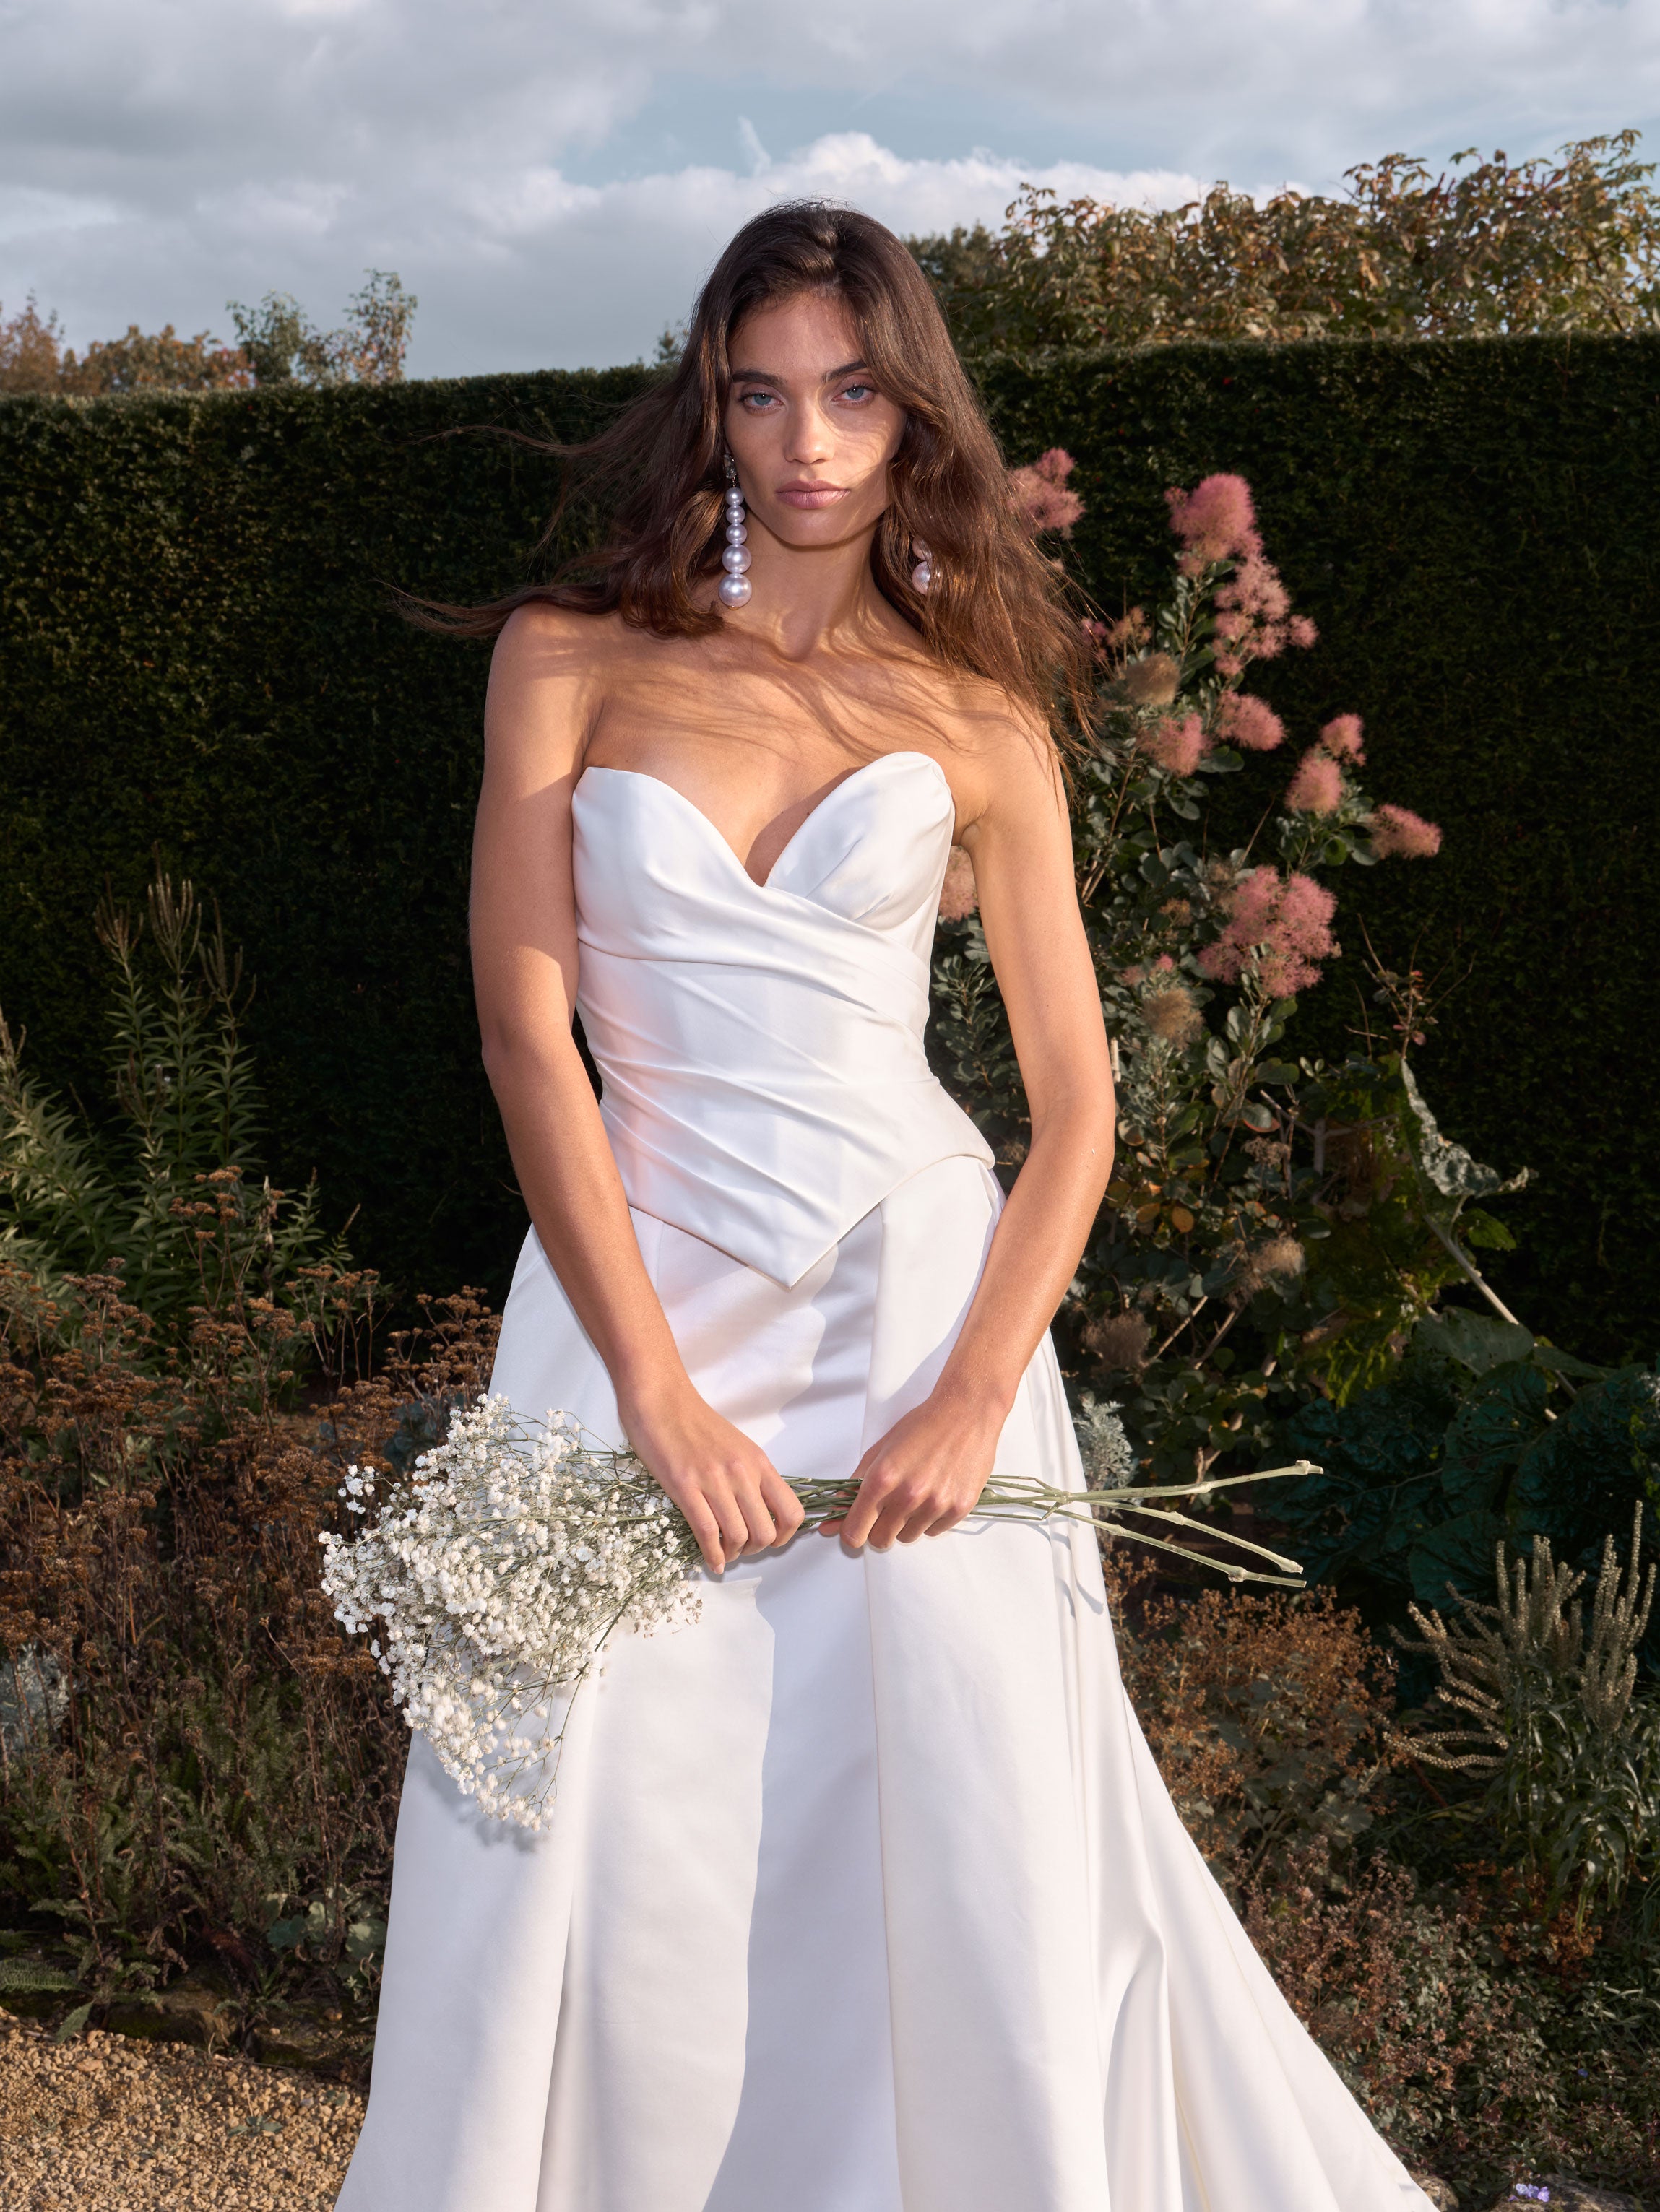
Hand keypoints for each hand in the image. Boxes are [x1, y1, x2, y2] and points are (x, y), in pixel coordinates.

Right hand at [622, 1382, 803, 1573]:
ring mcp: (714, 1481)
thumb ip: (751, 1475)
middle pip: (766, 1532)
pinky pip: (707, 1533)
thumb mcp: (737, 1446)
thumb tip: (758, 1510)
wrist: (661, 1399)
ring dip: (733, 1554)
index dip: (785, 1536)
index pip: (791, 1511)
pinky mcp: (685, 1487)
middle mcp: (742, 1473)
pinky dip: (712, 1555)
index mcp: (758, 1463)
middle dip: (755, 1549)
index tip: (771, 1540)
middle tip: (742, 1548)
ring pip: (738, 1536)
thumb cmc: (695, 1422)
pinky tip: (711, 1561)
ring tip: (724, 1553)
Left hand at [821, 1388, 1006, 1549]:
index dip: (851, 1533)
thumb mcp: (880, 1449)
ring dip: (905, 1524)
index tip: (855, 1529)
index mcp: (882, 1479)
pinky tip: (934, 1494)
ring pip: (906, 1537)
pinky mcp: (958, 1509)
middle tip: (886, 1510)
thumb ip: (855, 1484)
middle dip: (878, 1529)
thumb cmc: (922, 1426)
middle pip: (880, 1540)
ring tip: (915, 1495)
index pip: (855, 1531)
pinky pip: (932, 1532)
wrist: (966, 1413)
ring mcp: (935, 1504)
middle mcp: (908, 1496)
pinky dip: (929, 1520)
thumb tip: (834, 1515)